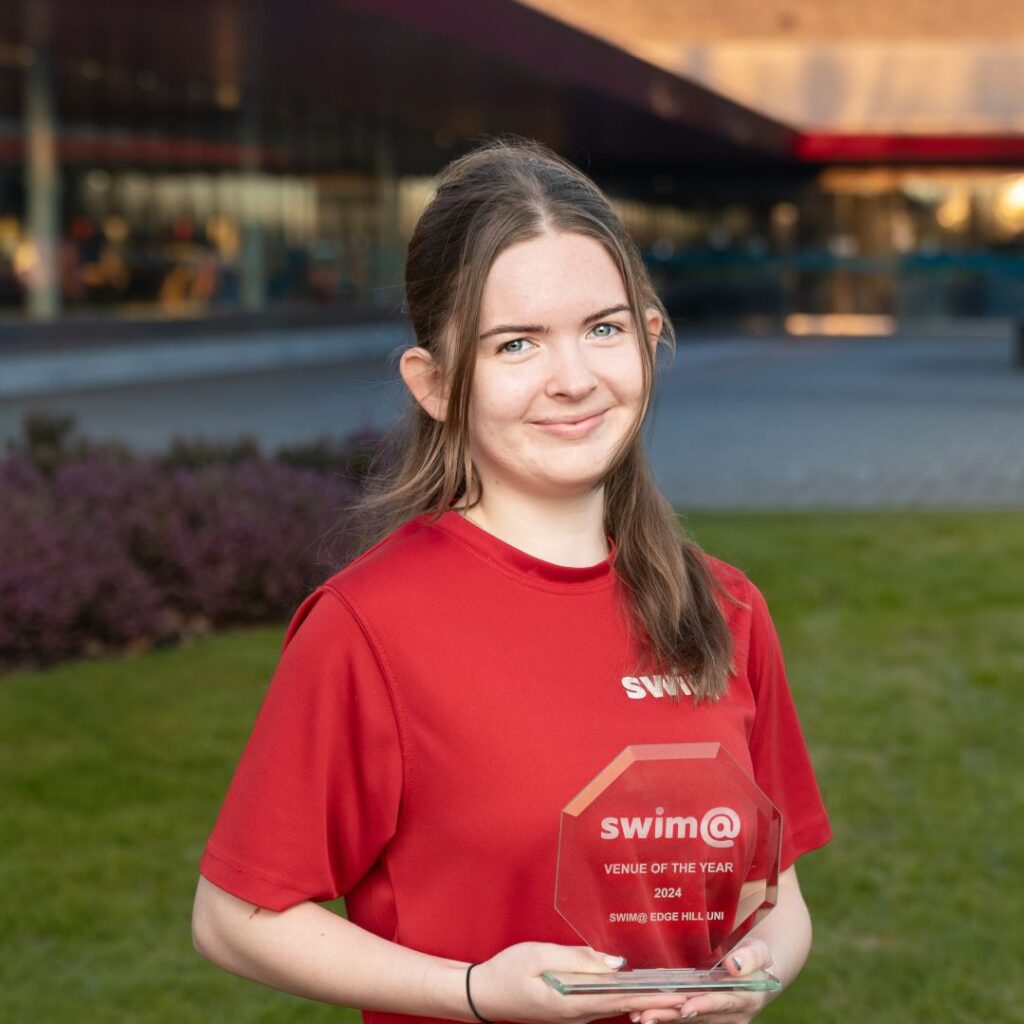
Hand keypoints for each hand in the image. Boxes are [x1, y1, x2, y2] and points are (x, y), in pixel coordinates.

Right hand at [468, 943, 710, 1023]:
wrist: (483, 995)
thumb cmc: (507, 972)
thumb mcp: (538, 957)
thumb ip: (576, 960)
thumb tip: (614, 962)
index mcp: (574, 1003)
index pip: (625, 1000)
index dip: (654, 996)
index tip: (681, 993)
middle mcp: (581, 1014)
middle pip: (628, 1007)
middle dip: (660, 1001)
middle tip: (692, 994)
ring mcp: (577, 1015)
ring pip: (620, 1008)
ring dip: (648, 1001)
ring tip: (676, 991)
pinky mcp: (571, 1009)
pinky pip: (606, 1005)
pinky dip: (628, 1000)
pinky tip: (640, 991)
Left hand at [630, 941, 775, 1023]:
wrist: (758, 973)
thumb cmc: (757, 958)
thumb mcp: (759, 952)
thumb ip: (750, 957)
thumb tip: (735, 964)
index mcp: (746, 999)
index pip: (721, 1003)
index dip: (703, 1005)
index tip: (685, 1007)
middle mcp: (732, 1016)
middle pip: (698, 1016)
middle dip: (672, 1016)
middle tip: (647, 1016)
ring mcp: (719, 1020)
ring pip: (688, 1021)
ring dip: (664, 1019)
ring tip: (640, 1017)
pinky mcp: (707, 1018)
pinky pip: (684, 1019)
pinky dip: (666, 1016)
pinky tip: (644, 1015)